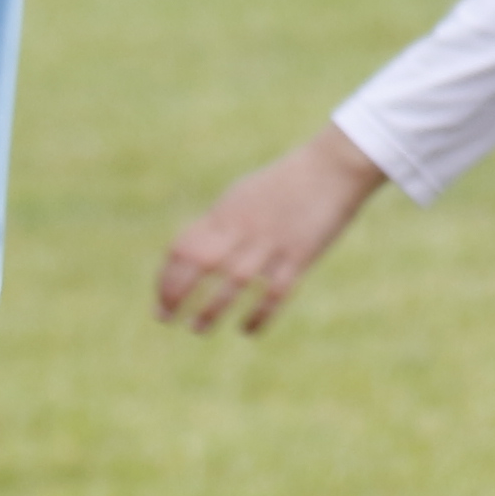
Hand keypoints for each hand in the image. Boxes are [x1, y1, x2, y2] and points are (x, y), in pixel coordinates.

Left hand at [158, 129, 387, 333]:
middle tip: (165, 318)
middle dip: (177, 292)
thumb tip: (194, 250)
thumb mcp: (243, 196)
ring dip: (211, 308)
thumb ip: (219, 223)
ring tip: (197, 328)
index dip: (167, 275)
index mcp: (226, 212)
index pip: (184, 245)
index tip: (161, 300)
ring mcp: (273, 240)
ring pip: (235, 281)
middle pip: (201, 263)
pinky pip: (275, 291)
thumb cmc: (284, 183)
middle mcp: (244, 226)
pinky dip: (258, 314)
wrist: (333, 165)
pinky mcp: (301, 253)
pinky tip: (246, 330)